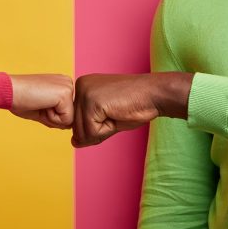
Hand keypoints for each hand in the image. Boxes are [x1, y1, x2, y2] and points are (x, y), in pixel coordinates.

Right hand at [9, 74, 74, 128]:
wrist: (9, 91)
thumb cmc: (21, 100)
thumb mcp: (42, 109)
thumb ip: (56, 116)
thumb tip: (68, 126)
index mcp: (62, 84)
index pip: (66, 112)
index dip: (51, 116)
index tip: (38, 103)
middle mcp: (68, 83)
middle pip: (70, 116)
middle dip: (53, 118)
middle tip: (38, 104)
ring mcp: (68, 87)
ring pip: (69, 119)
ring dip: (52, 118)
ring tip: (40, 103)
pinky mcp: (66, 93)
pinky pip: (66, 120)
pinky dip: (52, 118)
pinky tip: (42, 104)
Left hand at [72, 72, 191, 146]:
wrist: (153, 94)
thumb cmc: (134, 104)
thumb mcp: (106, 118)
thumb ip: (89, 129)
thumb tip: (74, 142)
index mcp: (82, 86)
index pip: (76, 122)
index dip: (97, 126)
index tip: (112, 111)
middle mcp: (80, 86)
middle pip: (77, 128)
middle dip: (99, 130)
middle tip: (116, 113)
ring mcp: (84, 92)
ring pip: (82, 132)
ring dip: (103, 130)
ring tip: (117, 113)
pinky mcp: (91, 101)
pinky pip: (91, 132)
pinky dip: (107, 130)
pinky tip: (117, 114)